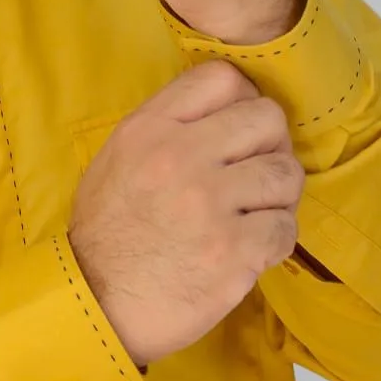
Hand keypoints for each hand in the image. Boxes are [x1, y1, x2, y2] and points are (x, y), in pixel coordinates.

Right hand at [67, 60, 304, 368]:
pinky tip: (252, 246)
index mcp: (149, 129)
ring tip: (256, 211)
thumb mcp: (117, 158)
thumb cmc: (106, 232)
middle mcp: (181, 157)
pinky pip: (286, 227)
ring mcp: (210, 205)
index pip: (222, 77)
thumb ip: (166, 127)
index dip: (243, 98)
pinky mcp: (234, 253)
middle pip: (267, 118)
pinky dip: (276, 237)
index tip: (240, 128)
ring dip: (278, 194)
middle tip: (256, 171)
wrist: (95, 303)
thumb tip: (225, 112)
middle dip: (270, 145)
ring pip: (286, 173)